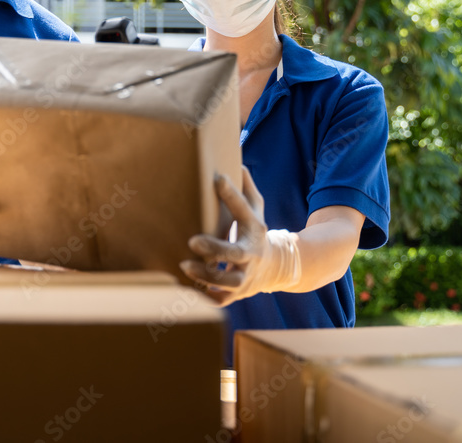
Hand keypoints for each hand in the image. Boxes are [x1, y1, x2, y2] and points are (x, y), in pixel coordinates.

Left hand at [180, 166, 300, 305]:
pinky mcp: (237, 294)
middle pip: (236, 253)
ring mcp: (246, 276)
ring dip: (206, 276)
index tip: (218, 178)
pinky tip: (188, 291)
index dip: (232, 194)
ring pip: (228, 281)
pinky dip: (206, 298)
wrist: (277, 267)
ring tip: (184, 265)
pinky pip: (221, 300)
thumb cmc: (255, 231)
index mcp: (254, 229)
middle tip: (192, 240)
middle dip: (215, 248)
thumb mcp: (256, 209)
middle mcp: (252, 254)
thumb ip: (247, 188)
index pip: (245, 209)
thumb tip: (238, 162)